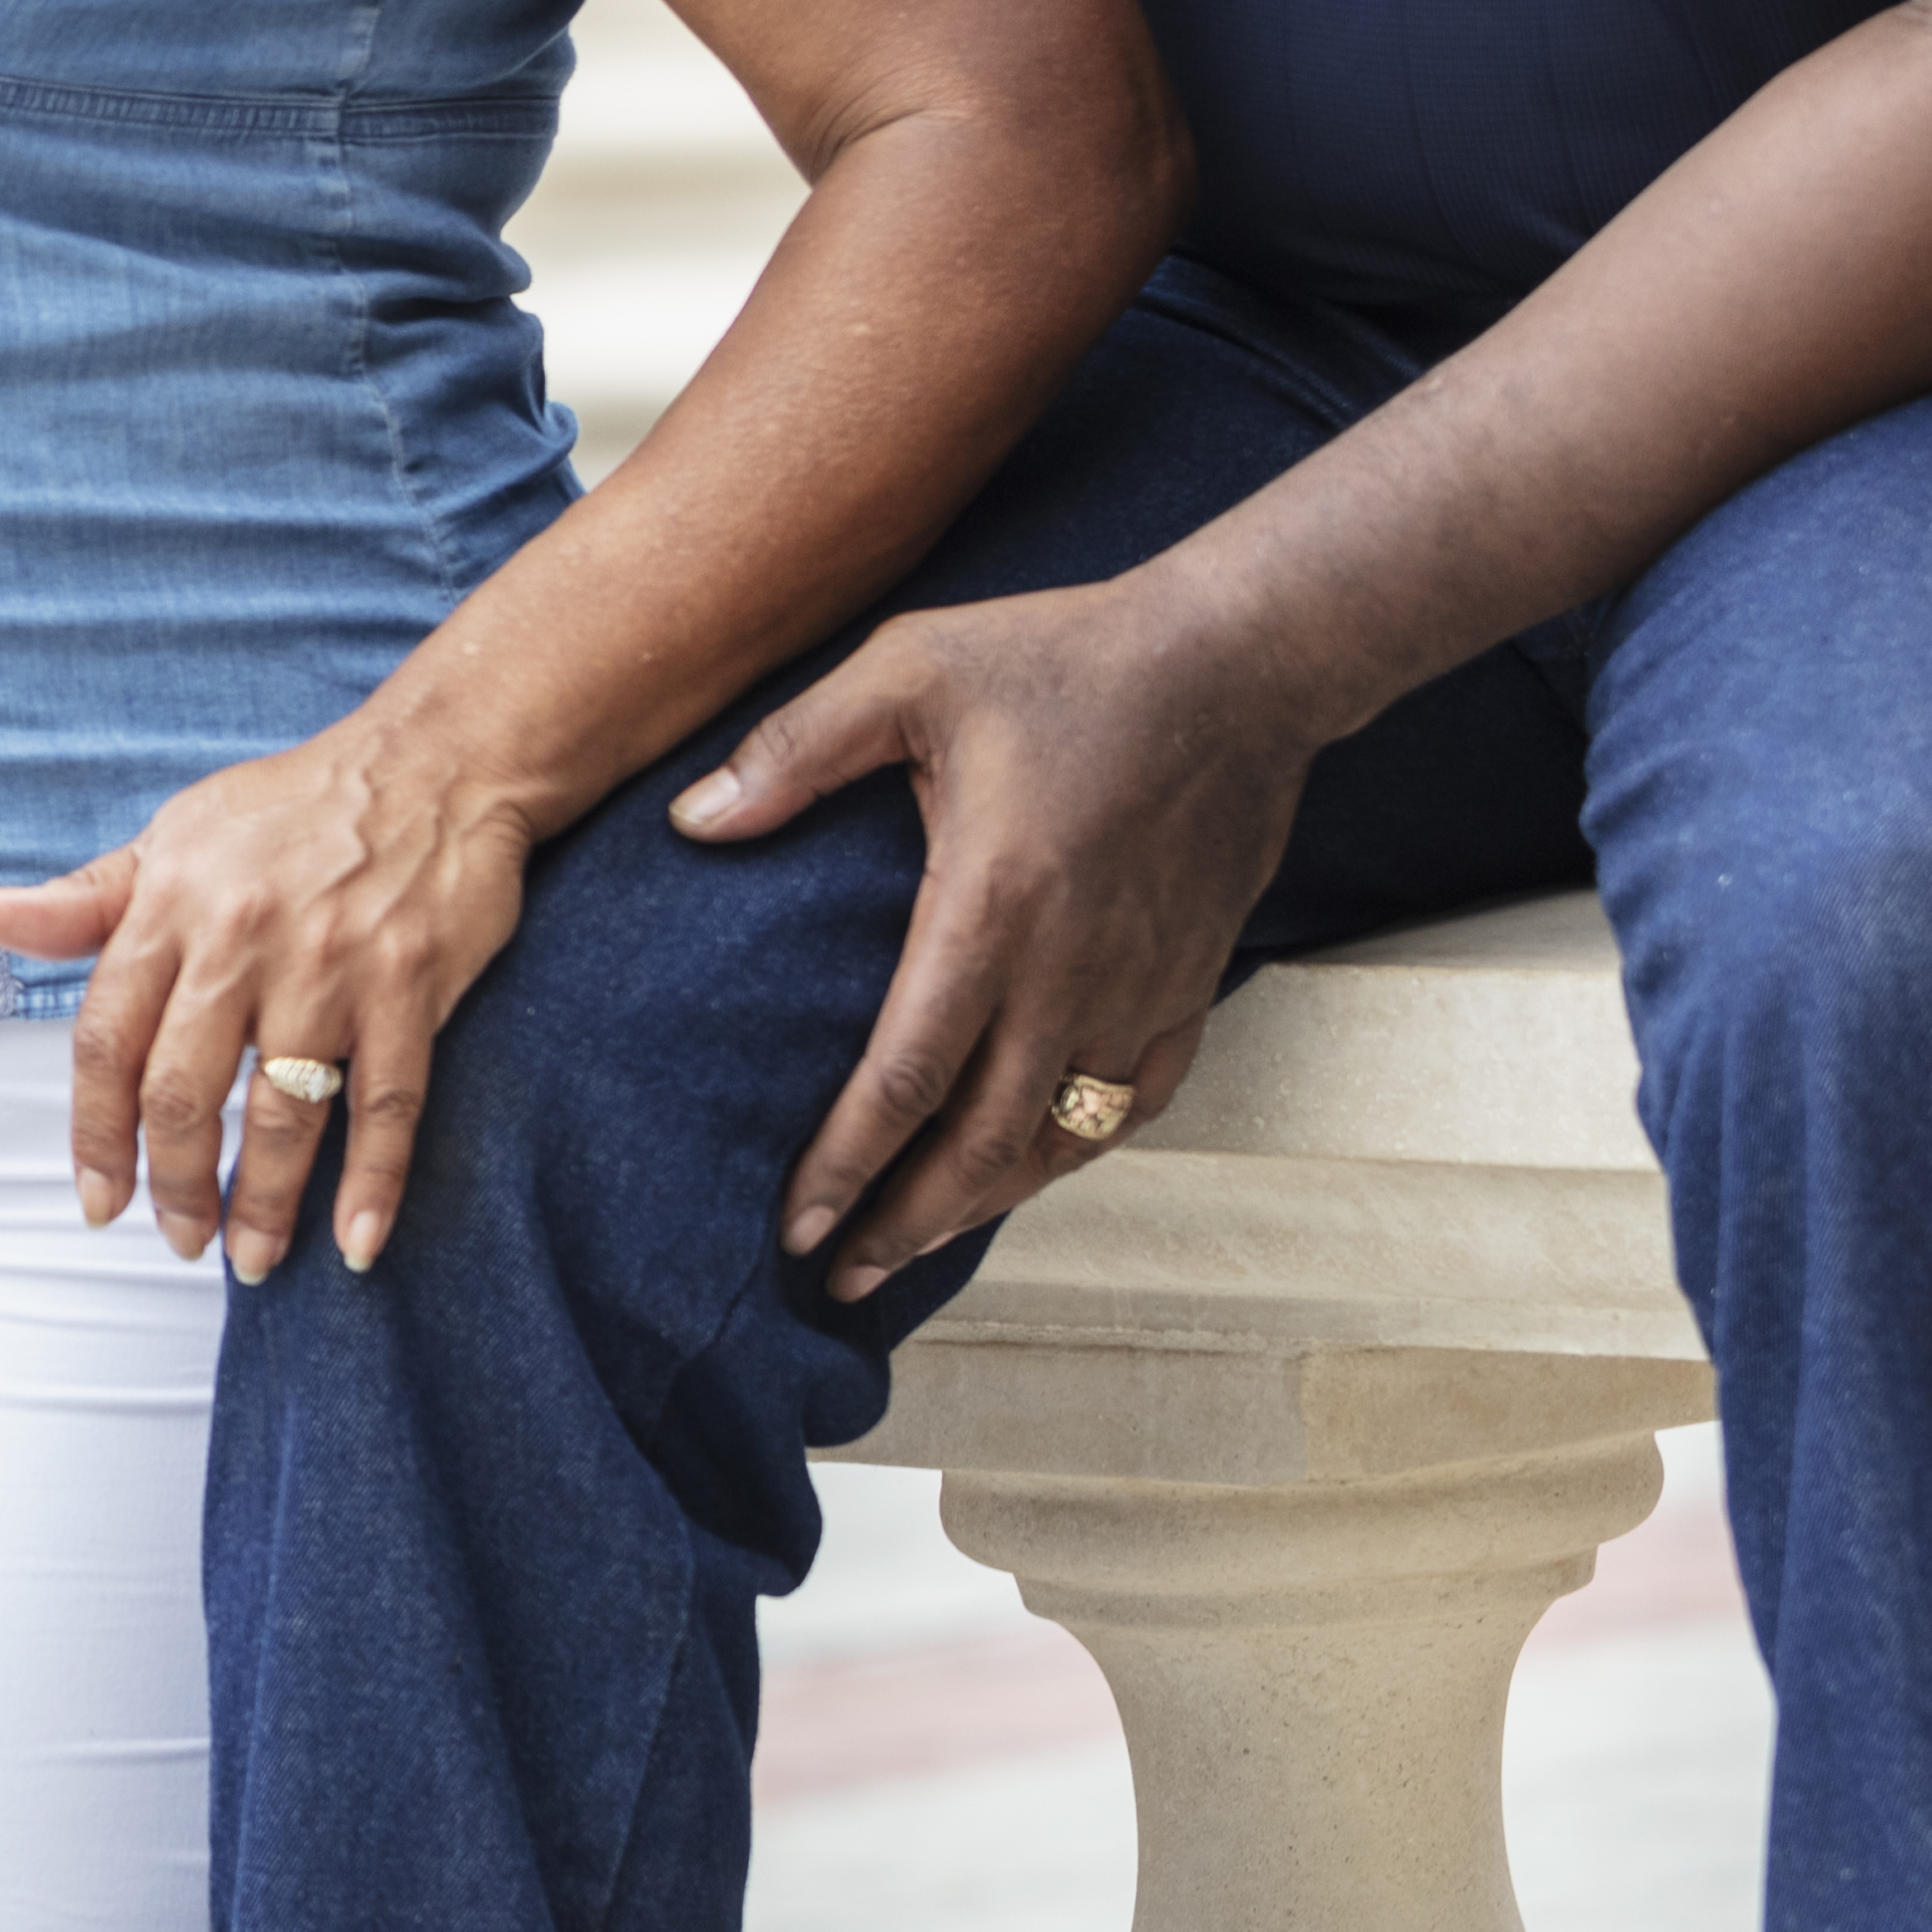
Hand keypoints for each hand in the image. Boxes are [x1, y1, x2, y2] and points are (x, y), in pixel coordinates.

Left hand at [0, 717, 543, 1278]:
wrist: (433, 762)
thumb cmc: (291, 807)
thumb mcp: (173, 837)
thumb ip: (85, 901)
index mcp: (172, 907)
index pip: (107, 1042)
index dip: (94, 1135)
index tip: (97, 1202)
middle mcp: (242, 943)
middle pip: (185, 1096)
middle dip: (176, 1187)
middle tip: (179, 1241)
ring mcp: (331, 970)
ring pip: (283, 1116)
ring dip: (264, 1205)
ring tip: (251, 1260)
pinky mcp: (411, 988)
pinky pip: (388, 1106)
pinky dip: (374, 1183)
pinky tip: (357, 1241)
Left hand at [677, 574, 1299, 1289]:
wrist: (1238, 660)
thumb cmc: (1065, 657)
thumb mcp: (909, 669)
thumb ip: (796, 749)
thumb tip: (694, 822)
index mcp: (990, 908)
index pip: (905, 1078)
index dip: (847, 1166)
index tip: (796, 1226)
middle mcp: (1071, 971)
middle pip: (983, 1144)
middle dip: (906, 1223)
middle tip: (839, 1274)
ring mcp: (1141, 986)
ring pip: (1061, 1140)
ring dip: (983, 1205)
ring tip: (913, 1244)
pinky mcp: (1191, 982)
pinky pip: (1134, 1103)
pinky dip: (1073, 1153)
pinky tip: (1028, 1168)